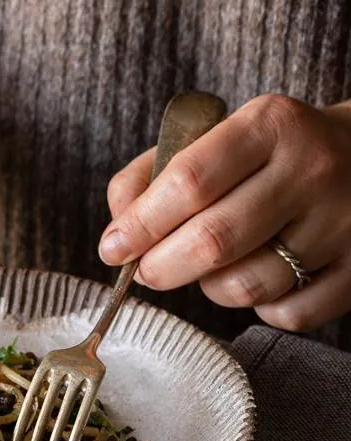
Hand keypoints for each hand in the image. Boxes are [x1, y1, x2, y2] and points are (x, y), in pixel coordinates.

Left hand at [100, 94, 350, 330]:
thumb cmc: (272, 153)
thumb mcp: (219, 136)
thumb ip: (155, 173)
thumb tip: (118, 228)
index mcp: (271, 126)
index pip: (189, 181)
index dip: (140, 224)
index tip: (113, 248)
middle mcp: (311, 171)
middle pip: (213, 241)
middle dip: (161, 267)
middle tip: (146, 271)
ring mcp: (341, 224)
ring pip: (246, 285)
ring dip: (208, 288)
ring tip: (208, 269)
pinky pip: (286, 314)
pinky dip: (259, 308)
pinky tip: (260, 280)